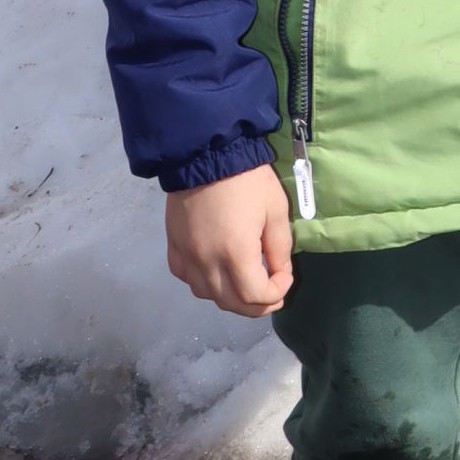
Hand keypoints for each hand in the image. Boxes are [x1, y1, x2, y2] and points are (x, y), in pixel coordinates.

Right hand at [164, 163, 293, 317]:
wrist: (206, 155)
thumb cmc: (248, 180)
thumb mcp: (276, 210)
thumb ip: (280, 248)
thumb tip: (280, 273)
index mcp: (235, 253)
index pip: (255, 296)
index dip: (276, 294)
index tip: (286, 277)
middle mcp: (206, 262)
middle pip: (231, 304)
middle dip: (256, 304)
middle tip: (272, 293)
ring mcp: (187, 256)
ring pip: (207, 295)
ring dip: (230, 296)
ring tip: (246, 283)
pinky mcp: (174, 247)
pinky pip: (187, 278)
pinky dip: (205, 283)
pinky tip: (217, 271)